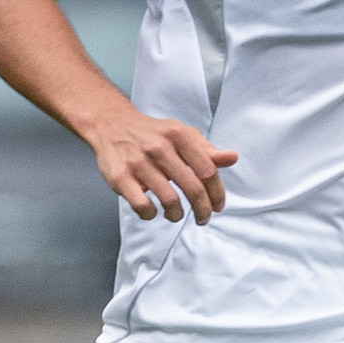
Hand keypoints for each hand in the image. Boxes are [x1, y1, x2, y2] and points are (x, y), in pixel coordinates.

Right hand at [85, 107, 236, 222]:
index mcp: (178, 135)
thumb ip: (206, 150)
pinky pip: (142, 205)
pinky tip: (153, 211)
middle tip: (203, 218)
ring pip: (170, 200)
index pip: (208, 170)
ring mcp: (139, 163)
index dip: (217, 193)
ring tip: (176, 214)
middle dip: (203, 210)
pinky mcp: (120, 177)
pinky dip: (151, 214)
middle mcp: (160, 148)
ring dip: (177, 215)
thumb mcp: (181, 134)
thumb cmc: (152, 134)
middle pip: (193, 188)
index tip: (218, 206)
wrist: (111, 124)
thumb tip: (232, 158)